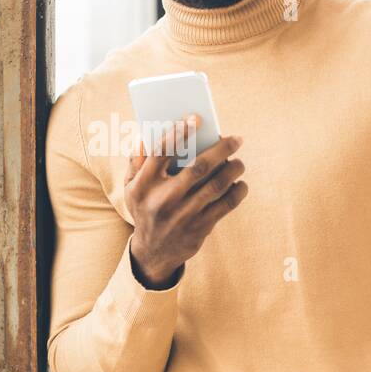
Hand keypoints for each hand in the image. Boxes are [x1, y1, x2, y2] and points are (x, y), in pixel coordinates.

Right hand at [124, 114, 247, 288]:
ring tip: (238, 162)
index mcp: (144, 185)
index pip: (162, 151)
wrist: (153, 252)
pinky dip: (237, 191)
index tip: (196, 119)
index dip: (179, 132)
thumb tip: (148, 133)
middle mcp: (164, 199)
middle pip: (198, 166)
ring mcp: (183, 215)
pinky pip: (226, 205)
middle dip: (221, 148)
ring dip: (233, 169)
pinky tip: (240, 183)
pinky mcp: (200, 228)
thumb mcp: (131, 187)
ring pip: (217, 185)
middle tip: (236, 139)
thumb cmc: (144, 209)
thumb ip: (137, 160)